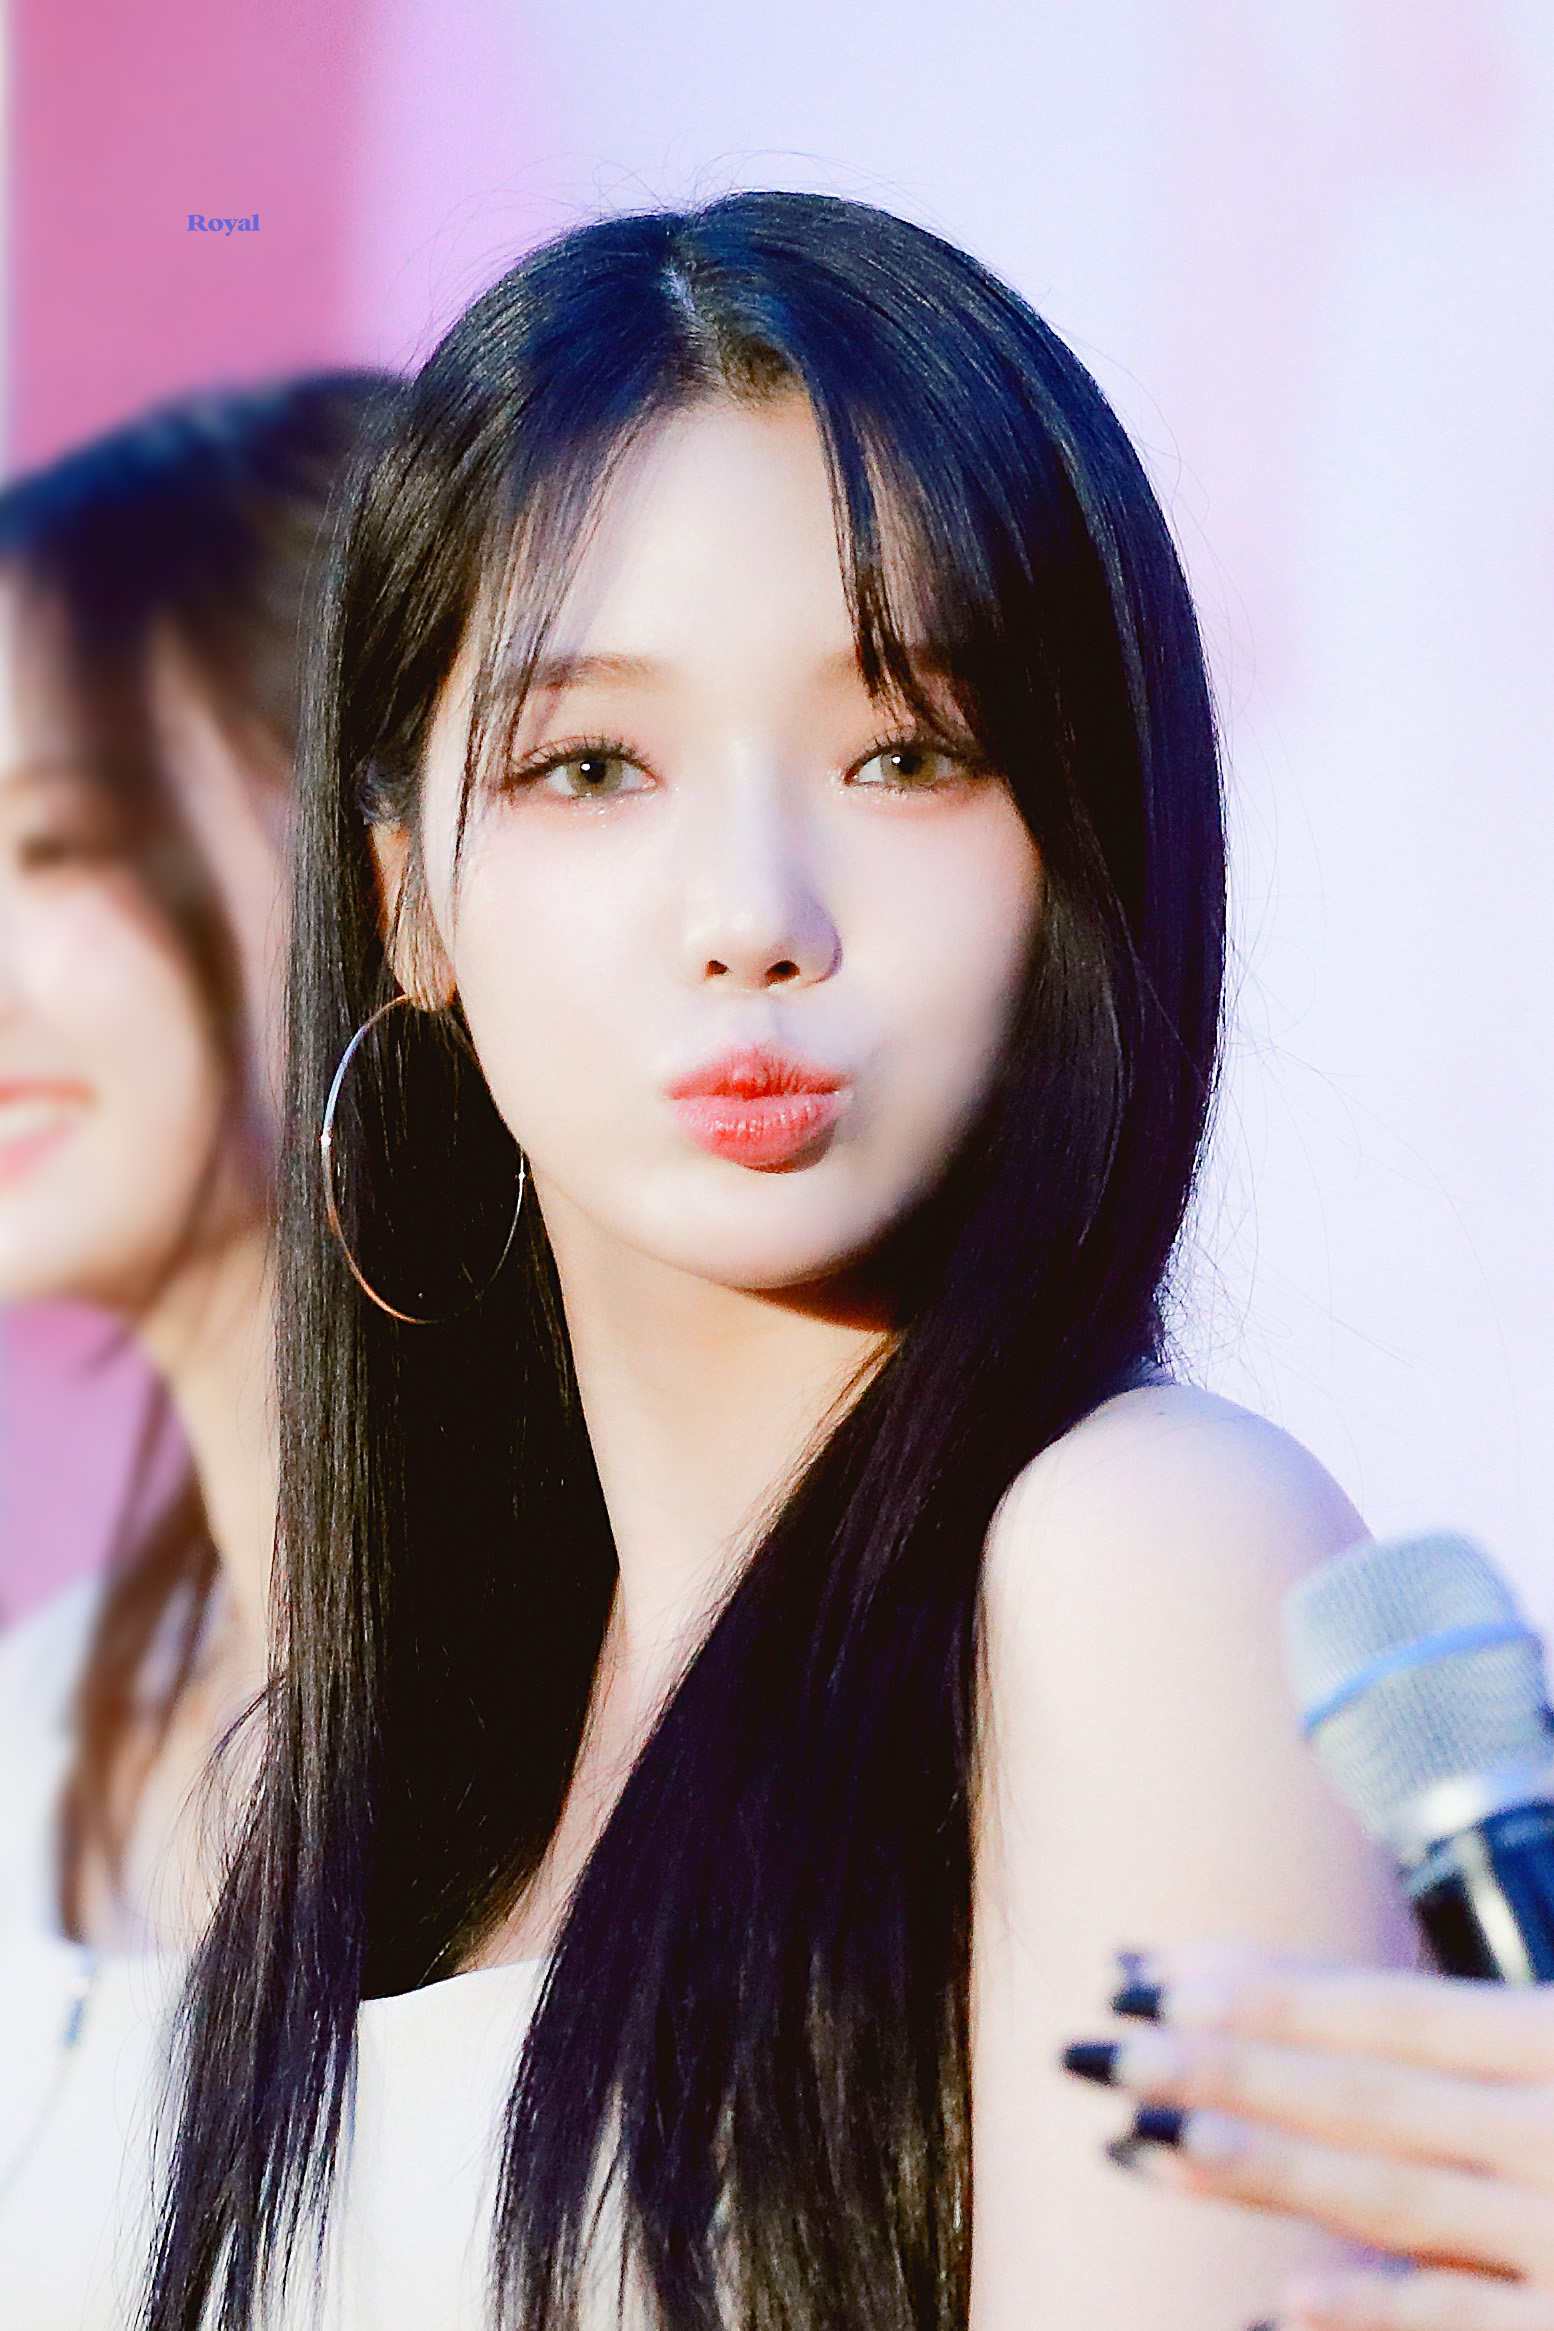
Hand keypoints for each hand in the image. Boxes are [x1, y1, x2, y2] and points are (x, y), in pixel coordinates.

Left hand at [1061, 1945, 1553, 2329]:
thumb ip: (1494, 2022)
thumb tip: (1379, 2010)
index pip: (1384, 2011)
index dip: (1261, 1991)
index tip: (1146, 1969)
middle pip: (1358, 2097)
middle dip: (1215, 2068)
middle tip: (1093, 2044)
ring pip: (1387, 2203)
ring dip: (1253, 2174)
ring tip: (1134, 2145)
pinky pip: (1462, 2325)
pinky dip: (1369, 2316)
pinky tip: (1274, 2309)